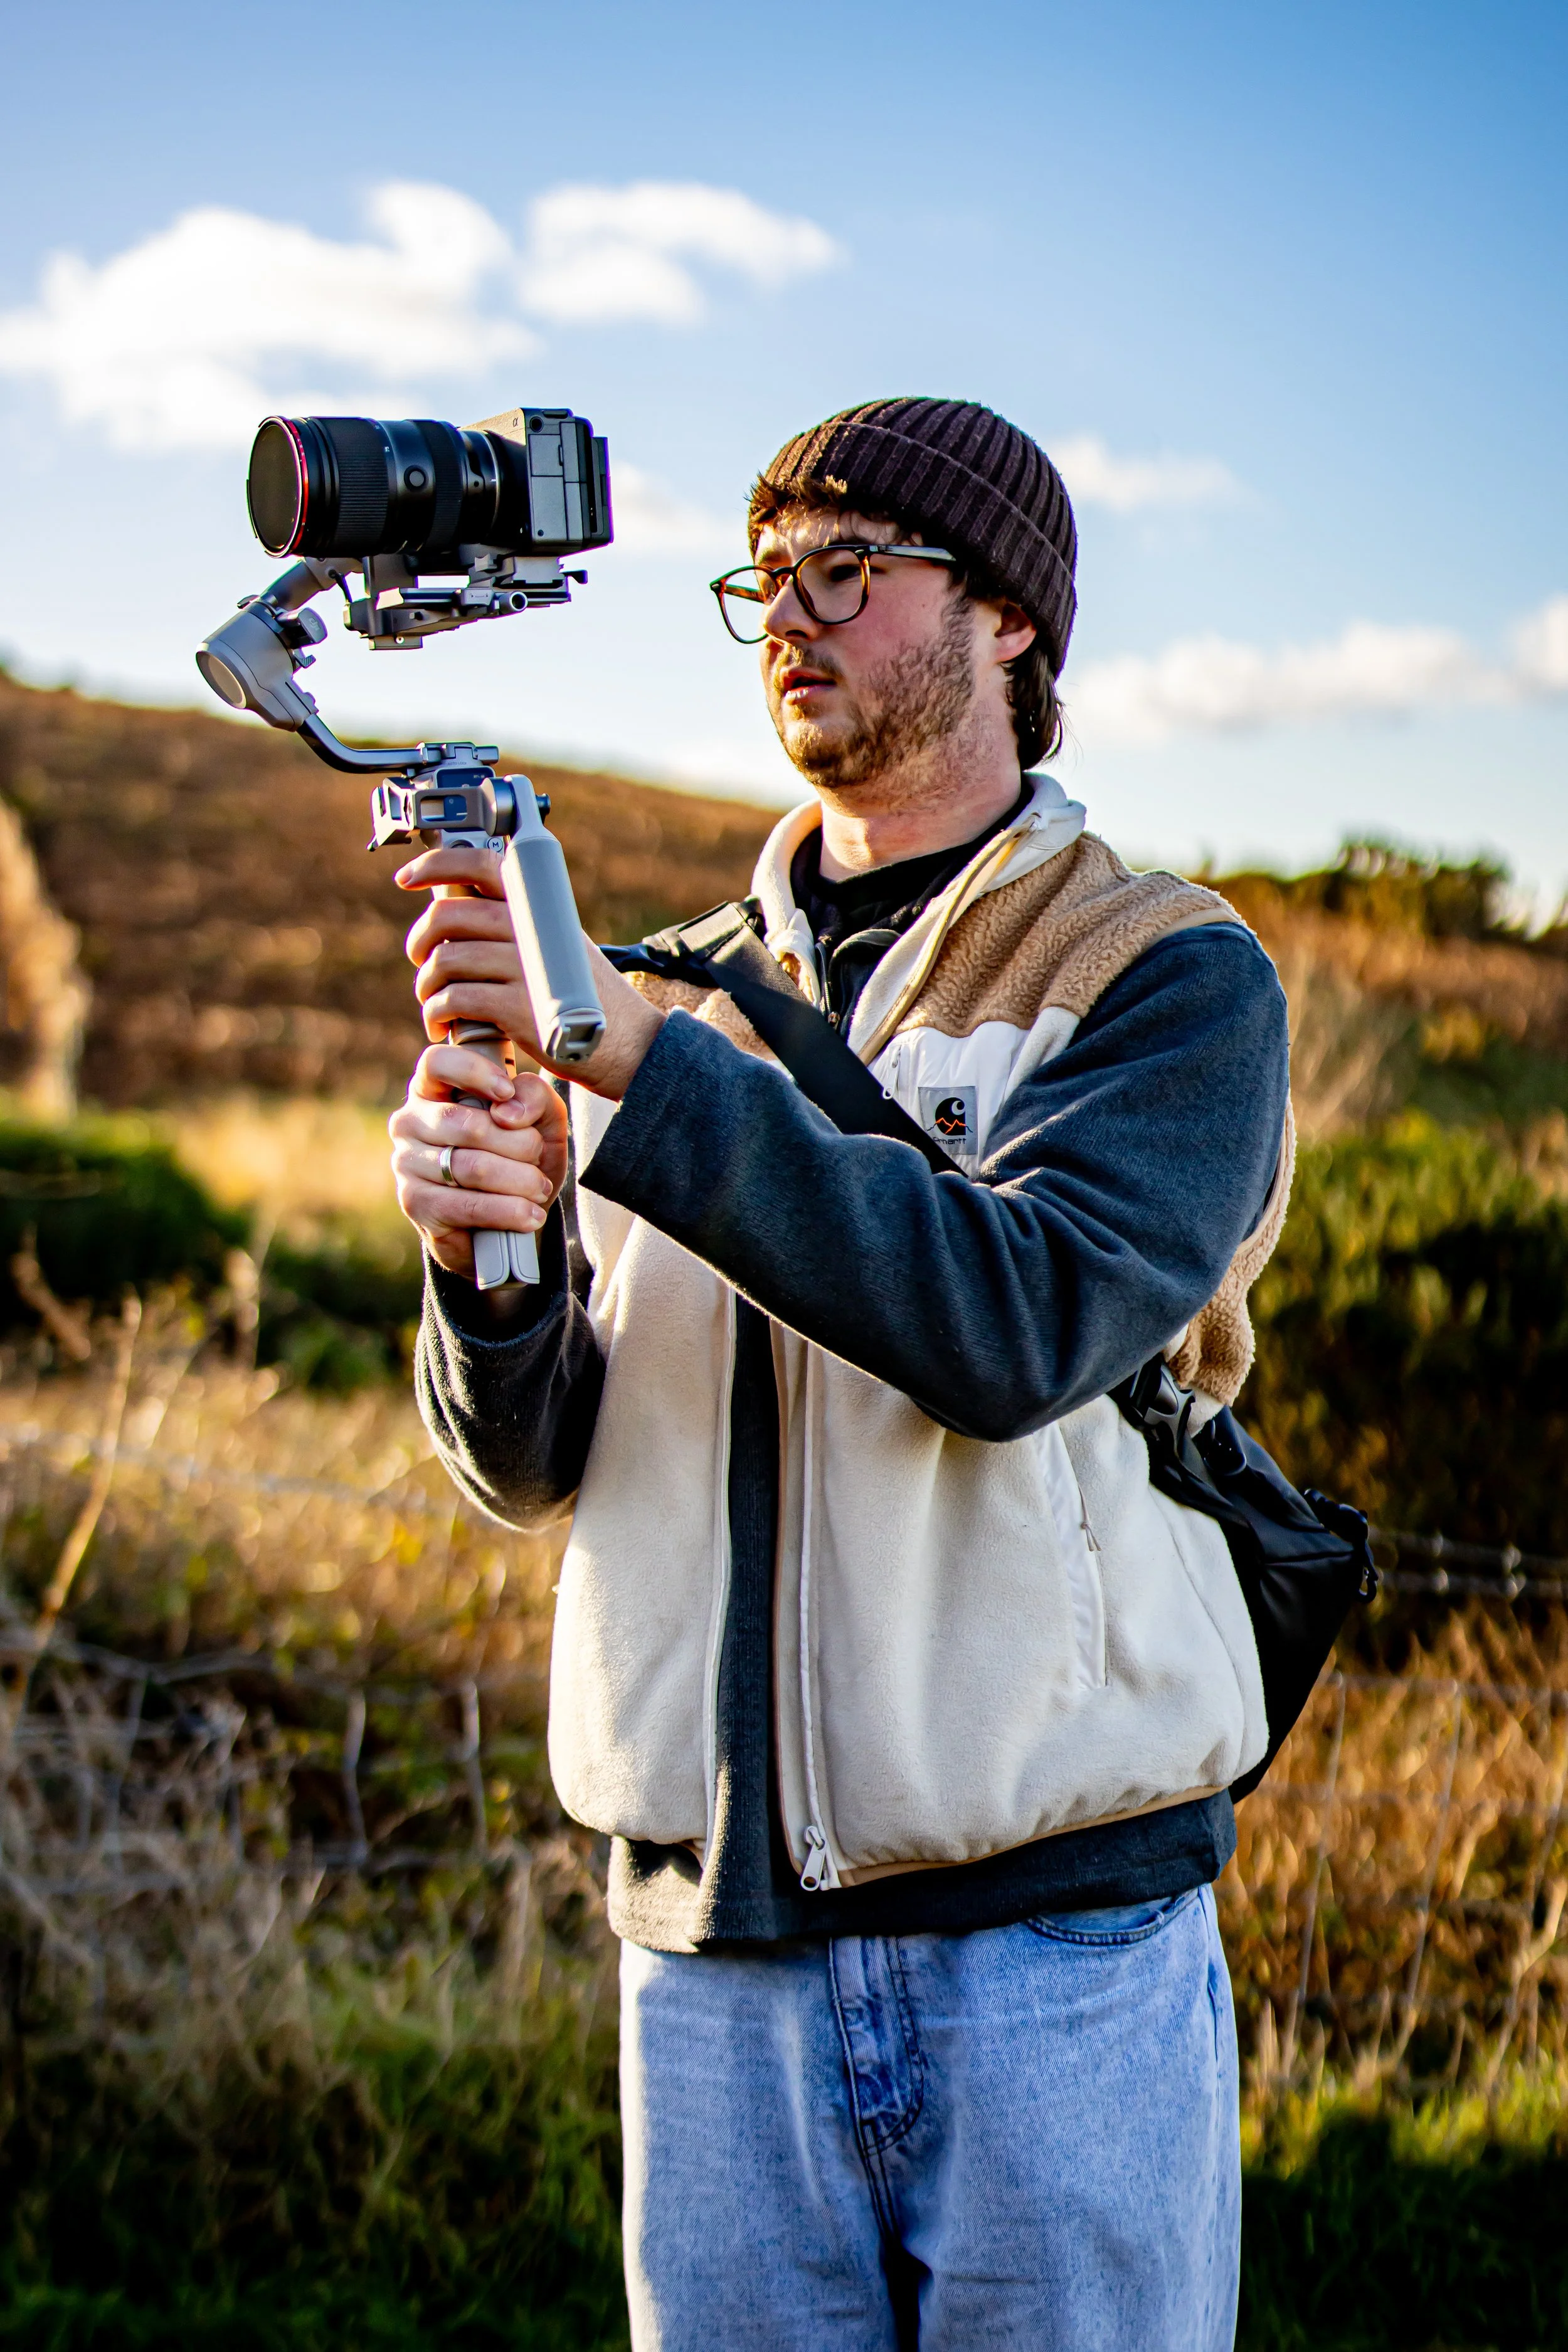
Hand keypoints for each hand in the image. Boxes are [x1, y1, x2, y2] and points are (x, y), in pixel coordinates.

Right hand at [389, 1041, 567, 1281]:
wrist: (507, 1217)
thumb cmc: (519, 1157)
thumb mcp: (541, 1120)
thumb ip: (534, 1097)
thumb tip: (507, 1111)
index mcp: (433, 1089)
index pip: (437, 1062)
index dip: (474, 1072)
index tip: (506, 1092)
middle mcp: (410, 1122)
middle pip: (468, 1124)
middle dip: (519, 1144)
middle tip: (537, 1158)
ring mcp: (407, 1163)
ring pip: (472, 1167)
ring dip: (519, 1181)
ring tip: (539, 1189)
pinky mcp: (415, 1204)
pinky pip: (467, 1206)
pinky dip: (507, 1211)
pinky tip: (530, 1215)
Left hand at [396, 844, 664, 1099]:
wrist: (628, 1044)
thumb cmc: (585, 998)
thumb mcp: (558, 946)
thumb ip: (518, 925)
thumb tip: (458, 910)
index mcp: (538, 907)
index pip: (481, 864)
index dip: (435, 863)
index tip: (407, 877)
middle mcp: (530, 929)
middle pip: (448, 915)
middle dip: (420, 941)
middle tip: (420, 961)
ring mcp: (523, 966)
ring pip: (445, 960)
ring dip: (426, 986)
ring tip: (434, 1005)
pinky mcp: (516, 1006)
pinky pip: (453, 999)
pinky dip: (437, 1015)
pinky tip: (443, 1027)